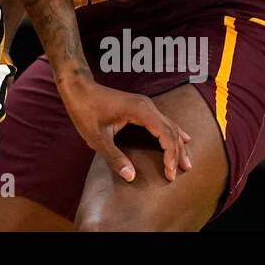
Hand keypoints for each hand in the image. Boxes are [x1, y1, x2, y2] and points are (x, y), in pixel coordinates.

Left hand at [55, 69, 191, 181]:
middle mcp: (147, 105)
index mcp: (140, 111)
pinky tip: (182, 138)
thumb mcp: (97, 138)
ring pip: (169, 125)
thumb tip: (131, 176)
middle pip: (171, 130)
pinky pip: (163, 121)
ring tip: (186, 162)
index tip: (169, 173)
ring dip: (178, 143)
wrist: (78, 88)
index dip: (170, 155)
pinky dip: (172, 133)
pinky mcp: (140, 106)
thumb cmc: (85, 110)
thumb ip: (114, 157)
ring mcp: (145, 104)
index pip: (165, 134)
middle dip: (178, 152)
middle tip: (182, 172)